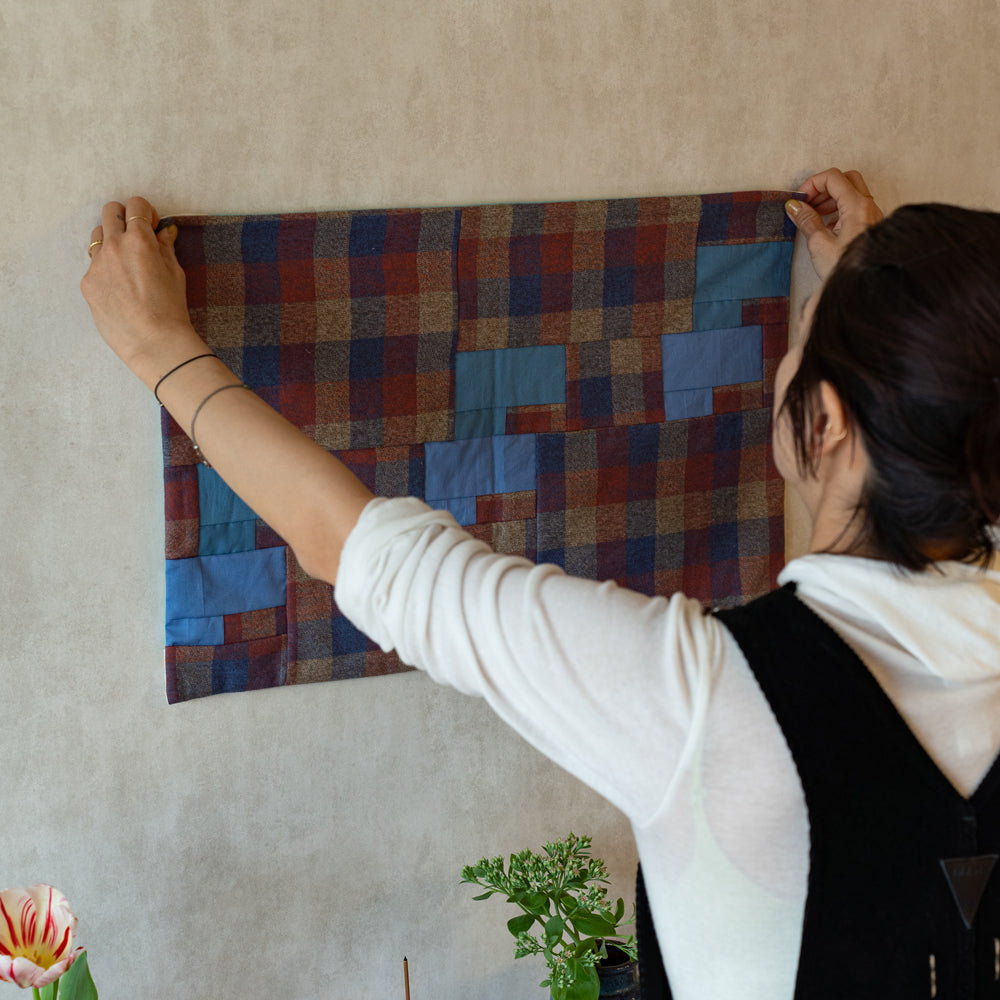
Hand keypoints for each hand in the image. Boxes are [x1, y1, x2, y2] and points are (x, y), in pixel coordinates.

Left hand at [80, 196, 205, 387]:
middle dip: (124, 218)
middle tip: (136, 237)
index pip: (136, 205)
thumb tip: (164, 232)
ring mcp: (96, 265)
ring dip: (112, 241)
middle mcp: (113, 246)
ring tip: (126, 265)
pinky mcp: (87, 283)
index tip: (152, 225)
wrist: (154, 342)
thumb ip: (165, 247)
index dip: (146, 213)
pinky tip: (121, 291)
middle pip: (110, 211)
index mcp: (139, 241)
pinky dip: (107, 270)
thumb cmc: (171, 309)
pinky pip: (94, 267)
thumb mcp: (175, 274)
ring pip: (98, 237)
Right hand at [785, 169, 883, 279]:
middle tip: (807, 204)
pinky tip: (826, 227)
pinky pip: (855, 207)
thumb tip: (795, 206)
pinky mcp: (871, 226)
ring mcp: (872, 215)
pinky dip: (839, 209)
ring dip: (830, 199)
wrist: (867, 287)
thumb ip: (806, 220)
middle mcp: (868, 206)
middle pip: (845, 179)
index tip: (799, 200)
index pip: (833, 178)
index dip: (812, 184)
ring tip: (813, 217)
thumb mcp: (819, 244)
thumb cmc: (846, 268)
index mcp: (857, 205)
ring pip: (852, 192)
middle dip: (823, 188)